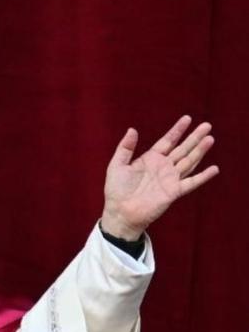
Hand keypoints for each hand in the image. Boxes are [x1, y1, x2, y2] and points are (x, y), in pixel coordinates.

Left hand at [101, 116, 218, 239]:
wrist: (120, 213)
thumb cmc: (116, 191)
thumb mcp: (117, 166)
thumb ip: (125, 148)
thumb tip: (132, 129)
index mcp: (151, 159)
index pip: (167, 141)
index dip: (177, 130)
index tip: (187, 118)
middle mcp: (163, 167)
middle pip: (182, 149)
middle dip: (194, 137)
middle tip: (207, 125)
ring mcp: (170, 179)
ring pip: (189, 162)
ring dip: (200, 151)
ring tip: (210, 139)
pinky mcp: (173, 192)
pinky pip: (191, 183)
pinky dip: (203, 177)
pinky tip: (214, 169)